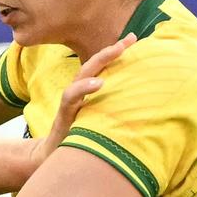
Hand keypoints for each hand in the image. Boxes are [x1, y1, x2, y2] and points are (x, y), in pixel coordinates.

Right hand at [31, 33, 136, 168]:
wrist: (54, 158)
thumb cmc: (80, 138)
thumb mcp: (99, 121)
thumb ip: (113, 108)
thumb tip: (143, 102)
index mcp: (87, 93)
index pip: (102, 68)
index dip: (116, 52)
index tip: (134, 38)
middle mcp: (78, 93)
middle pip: (93, 65)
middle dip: (110, 51)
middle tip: (129, 39)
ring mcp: (70, 103)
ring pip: (82, 75)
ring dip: (100, 61)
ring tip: (117, 50)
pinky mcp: (64, 115)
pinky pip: (71, 98)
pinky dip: (84, 88)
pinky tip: (98, 83)